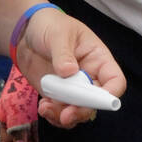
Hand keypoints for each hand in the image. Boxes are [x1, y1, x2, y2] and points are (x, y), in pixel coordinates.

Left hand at [15, 8, 125, 129]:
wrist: (27, 32)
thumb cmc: (50, 25)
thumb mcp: (58, 33)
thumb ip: (63, 52)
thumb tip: (69, 72)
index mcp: (98, 59)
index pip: (115, 80)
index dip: (110, 94)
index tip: (96, 101)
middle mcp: (89, 77)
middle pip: (96, 102)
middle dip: (82, 111)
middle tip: (66, 115)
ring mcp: (73, 88)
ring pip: (78, 112)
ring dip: (64, 117)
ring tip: (47, 108)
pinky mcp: (58, 95)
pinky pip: (61, 113)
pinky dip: (53, 116)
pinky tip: (43, 107)